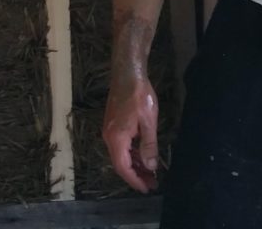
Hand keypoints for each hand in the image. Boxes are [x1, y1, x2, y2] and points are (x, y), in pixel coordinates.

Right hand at [102, 69, 160, 192]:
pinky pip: (121, 146)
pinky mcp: (113, 124)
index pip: (123, 167)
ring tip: (150, 173)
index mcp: (116, 138)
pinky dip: (132, 154)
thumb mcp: (149, 122)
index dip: (134, 180)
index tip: (147, 189)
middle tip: (153, 184)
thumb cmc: (139, 96)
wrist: (128, 73)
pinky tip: (143, 156)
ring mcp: (110, 130)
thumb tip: (150, 167)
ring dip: (134, 165)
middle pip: (120, 163)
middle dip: (136, 175)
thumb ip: (149, 146)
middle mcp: (109, 136)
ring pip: (120, 155)